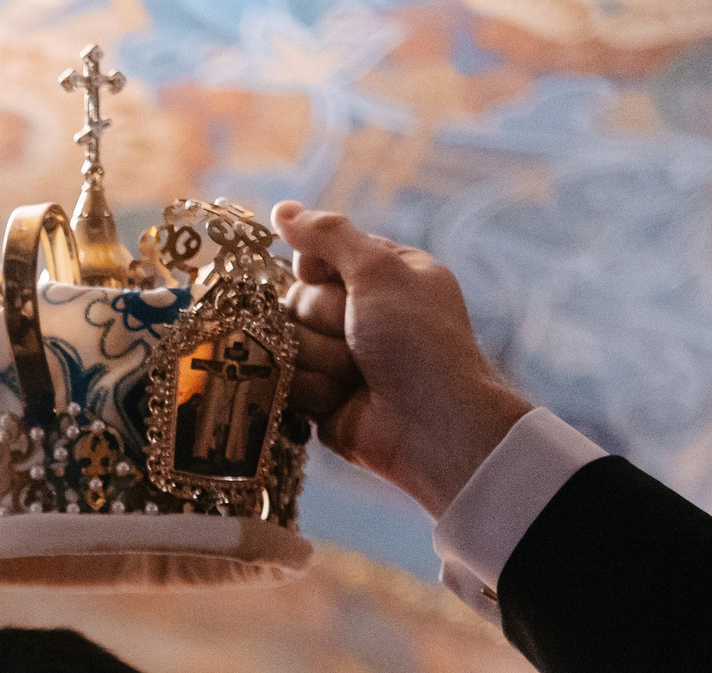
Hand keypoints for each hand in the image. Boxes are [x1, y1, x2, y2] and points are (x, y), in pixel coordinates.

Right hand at [274, 202, 532, 516]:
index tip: (335, 281)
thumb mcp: (379, 270)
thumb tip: (281, 208)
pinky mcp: (320, 399)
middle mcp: (359, 314)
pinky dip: (312, 391)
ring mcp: (338, 358)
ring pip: (287, 343)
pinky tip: (341, 399)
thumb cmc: (418, 342)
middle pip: (295, 300)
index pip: (317, 257)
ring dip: (319, 359)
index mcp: (383, 275)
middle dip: (321, 320)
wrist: (430, 425)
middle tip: (358, 336)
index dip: (317, 271)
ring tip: (357, 375)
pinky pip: (286, 383)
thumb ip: (328, 237)